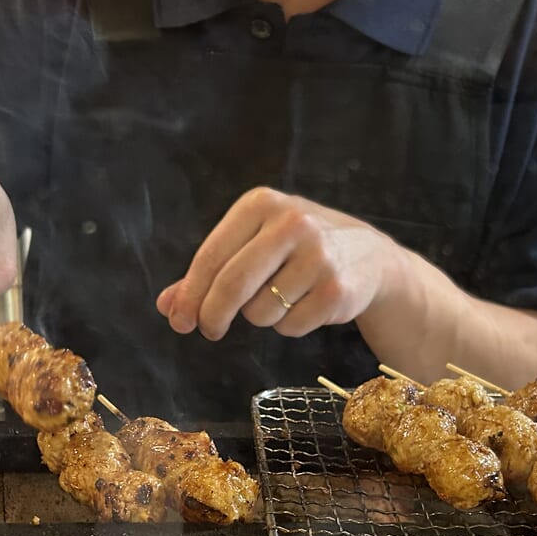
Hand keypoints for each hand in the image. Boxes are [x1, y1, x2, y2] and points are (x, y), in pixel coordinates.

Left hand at [156, 187, 405, 340]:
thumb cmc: (297, 249)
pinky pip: (289, 326)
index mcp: (262, 204)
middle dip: (213, 315)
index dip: (190, 294)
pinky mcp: (335, 290)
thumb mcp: (253, 245)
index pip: (211, 256)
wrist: (369, 257)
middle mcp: (292, 223)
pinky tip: (305, 305)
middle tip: (208, 331)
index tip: (179, 320)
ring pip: (260, 311)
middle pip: (233, 284)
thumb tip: (167, 305)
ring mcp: (318, 256)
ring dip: (261, 316)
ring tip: (282, 297)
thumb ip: (209, 273)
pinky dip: (288, 326)